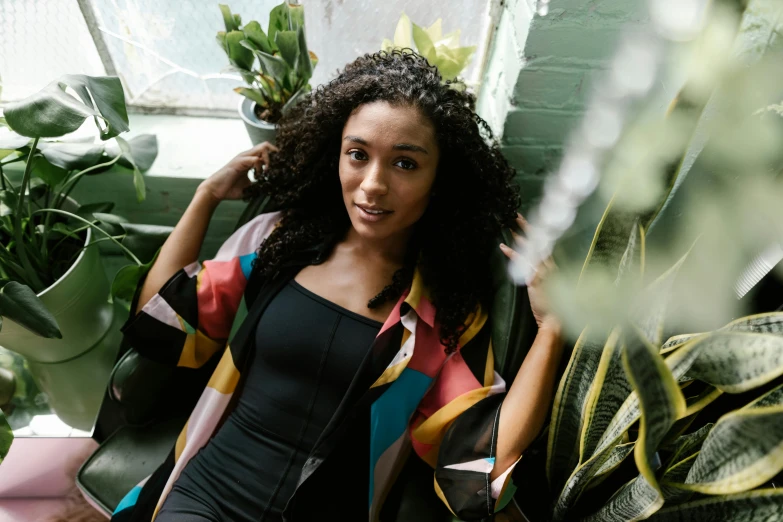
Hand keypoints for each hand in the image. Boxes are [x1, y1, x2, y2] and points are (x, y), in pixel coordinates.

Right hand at [198, 141, 278, 202]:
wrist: (215, 191)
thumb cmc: (230, 189)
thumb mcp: (250, 187)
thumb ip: (259, 185)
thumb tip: (271, 188)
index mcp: (250, 161)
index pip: (266, 152)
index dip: (275, 158)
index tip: (279, 169)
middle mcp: (247, 156)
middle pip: (266, 145)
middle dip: (275, 156)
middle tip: (276, 168)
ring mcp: (243, 157)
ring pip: (263, 148)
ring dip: (269, 160)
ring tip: (266, 172)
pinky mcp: (239, 162)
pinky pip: (255, 159)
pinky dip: (260, 167)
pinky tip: (258, 176)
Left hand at [499, 213, 559, 331]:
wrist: (555, 320)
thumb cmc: (552, 307)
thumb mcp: (548, 288)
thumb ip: (541, 277)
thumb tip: (532, 271)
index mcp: (553, 267)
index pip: (544, 245)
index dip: (536, 233)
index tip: (527, 223)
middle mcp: (549, 266)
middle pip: (539, 241)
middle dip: (528, 227)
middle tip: (516, 215)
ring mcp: (543, 271)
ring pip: (531, 248)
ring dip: (518, 236)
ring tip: (508, 226)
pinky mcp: (535, 278)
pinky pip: (522, 261)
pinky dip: (512, 253)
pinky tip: (503, 246)